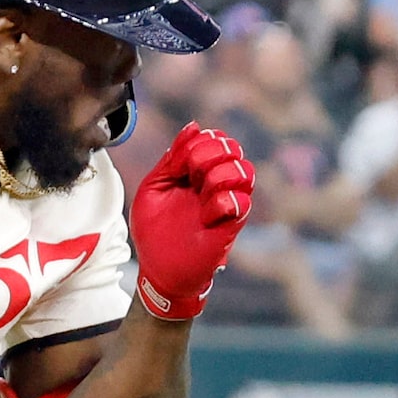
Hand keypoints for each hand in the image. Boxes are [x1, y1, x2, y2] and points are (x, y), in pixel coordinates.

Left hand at [129, 123, 253, 319]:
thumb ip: (171, 159)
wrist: (158, 271)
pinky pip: (241, 202)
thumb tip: (193, 126)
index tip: (182, 161)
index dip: (201, 142)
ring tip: (204, 188)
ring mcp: (225, 202)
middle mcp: (215, 184)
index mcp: (196, 172)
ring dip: (222, 173)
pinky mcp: (231, 225)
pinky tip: (207, 212)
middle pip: (232, 149)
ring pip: (245, 171)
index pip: (213, 140)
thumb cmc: (153, 232)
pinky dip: (224, 201)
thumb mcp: (152, 189)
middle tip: (193, 171)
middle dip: (212, 152)